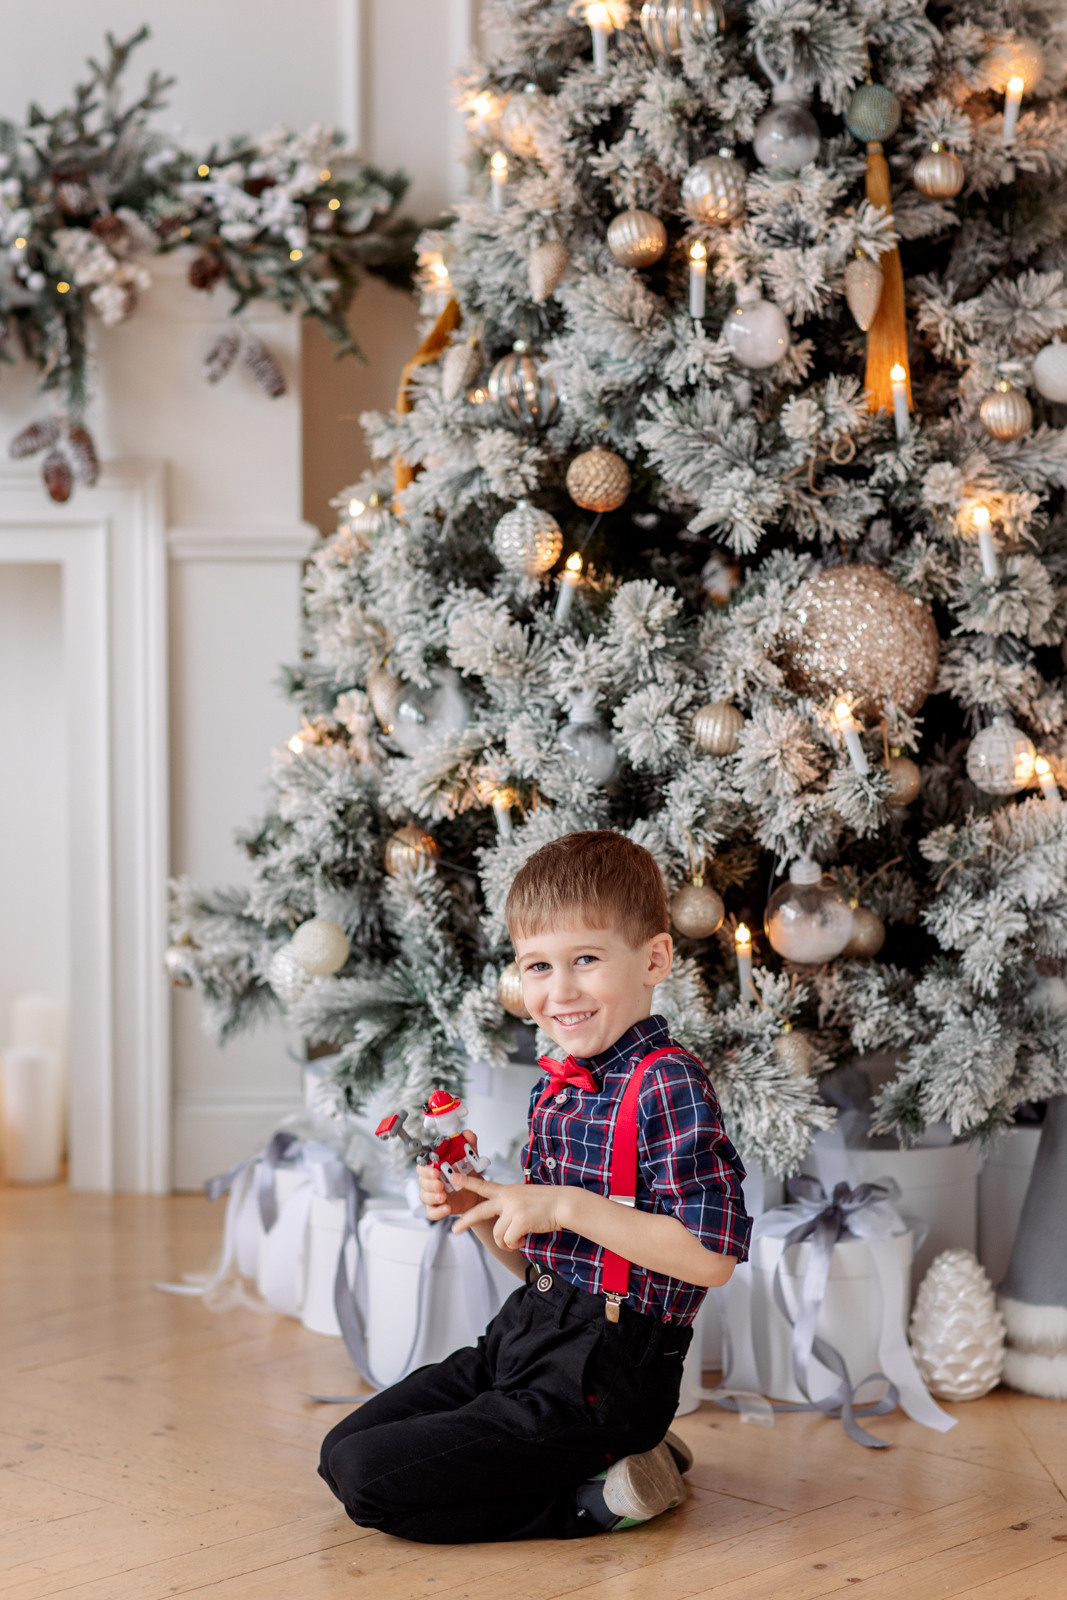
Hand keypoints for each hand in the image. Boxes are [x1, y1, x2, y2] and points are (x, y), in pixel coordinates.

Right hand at [417, 1130, 482, 1220]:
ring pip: (424, 1197)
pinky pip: (431, 1212)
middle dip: (429, 1183)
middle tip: (440, 1184)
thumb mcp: (471, 1158)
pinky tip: (446, 1208)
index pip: (422, 1166)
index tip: (434, 1169)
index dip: (425, 1168)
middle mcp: (431, 1181)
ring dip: (432, 1197)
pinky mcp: (438, 1208)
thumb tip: (467, 1133)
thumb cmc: (468, 1174)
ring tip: (443, 1196)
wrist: (477, 1192)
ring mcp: (433, 1195)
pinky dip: (437, 1211)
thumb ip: (469, 1145)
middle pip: (421, 1182)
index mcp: (435, 1167)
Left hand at [451, 1174, 566, 1250]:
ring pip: (497, 1234)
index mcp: (507, 1191)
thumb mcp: (524, 1197)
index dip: (467, 1182)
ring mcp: (512, 1209)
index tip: (453, 1177)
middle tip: (454, 1229)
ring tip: (517, 1240)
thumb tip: (502, 1227)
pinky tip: (525, 1238)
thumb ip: (509, 1206)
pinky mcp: (519, 1221)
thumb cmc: (546, 1202)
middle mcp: (507, 1198)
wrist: (563, 1203)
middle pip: (480, 1211)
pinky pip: (509, 1240)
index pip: (483, 1185)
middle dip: (465, 1221)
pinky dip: (516, 1244)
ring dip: (506, 1242)